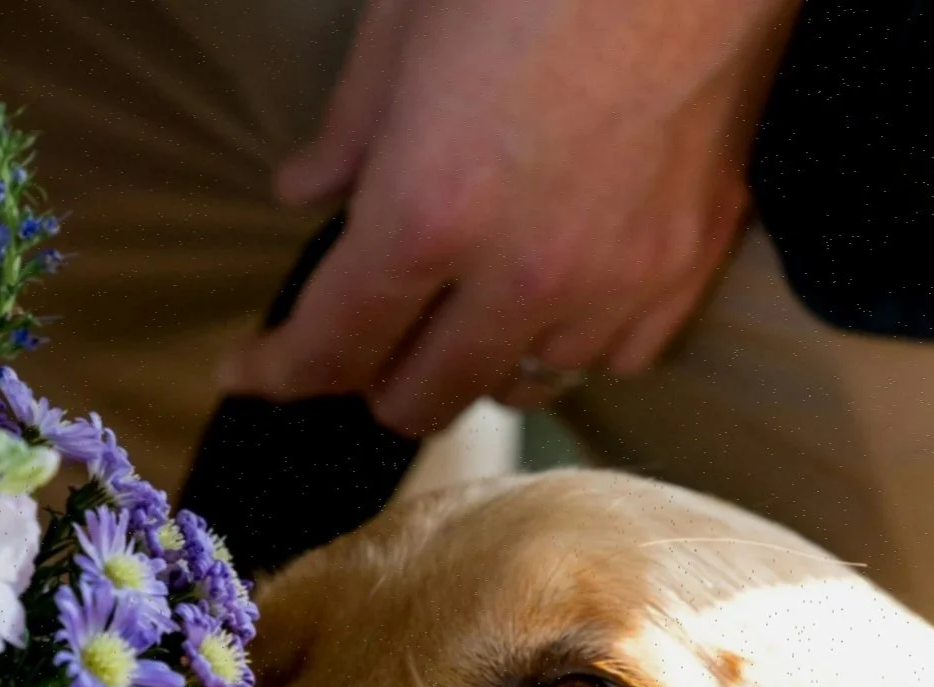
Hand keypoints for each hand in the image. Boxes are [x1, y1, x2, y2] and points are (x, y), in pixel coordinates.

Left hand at [220, 0, 798, 433]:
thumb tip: (304, 192)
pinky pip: (607, 360)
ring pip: (515, 388)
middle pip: (419, 400)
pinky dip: (566, 344)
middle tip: (362, 332)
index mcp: (430, 214)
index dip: (277, 369)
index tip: (250, 372)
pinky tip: (552, 293)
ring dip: (473, 361)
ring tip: (464, 304)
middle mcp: (520, 278)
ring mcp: (611, 283)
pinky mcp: (684, 267)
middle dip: (372, 376)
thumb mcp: (409, 16)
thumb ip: (350, 129)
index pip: (331, 345)